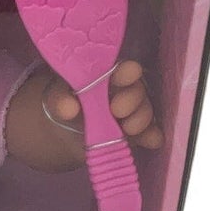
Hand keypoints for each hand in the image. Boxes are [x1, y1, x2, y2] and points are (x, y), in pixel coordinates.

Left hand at [43, 61, 162, 149]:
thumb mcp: (57, 98)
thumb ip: (60, 99)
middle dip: (132, 98)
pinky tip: (151, 141)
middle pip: (136, 91)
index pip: (122, 68)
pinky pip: (151, 134)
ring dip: (141, 119)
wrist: (66, 133)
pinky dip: (152, 137)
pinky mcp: (138, 135)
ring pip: (145, 111)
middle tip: (118, 110)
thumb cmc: (65, 104)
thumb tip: (68, 109)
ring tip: (129, 129)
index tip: (128, 74)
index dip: (127, 71)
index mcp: (107, 74)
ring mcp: (133, 113)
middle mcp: (125, 91)